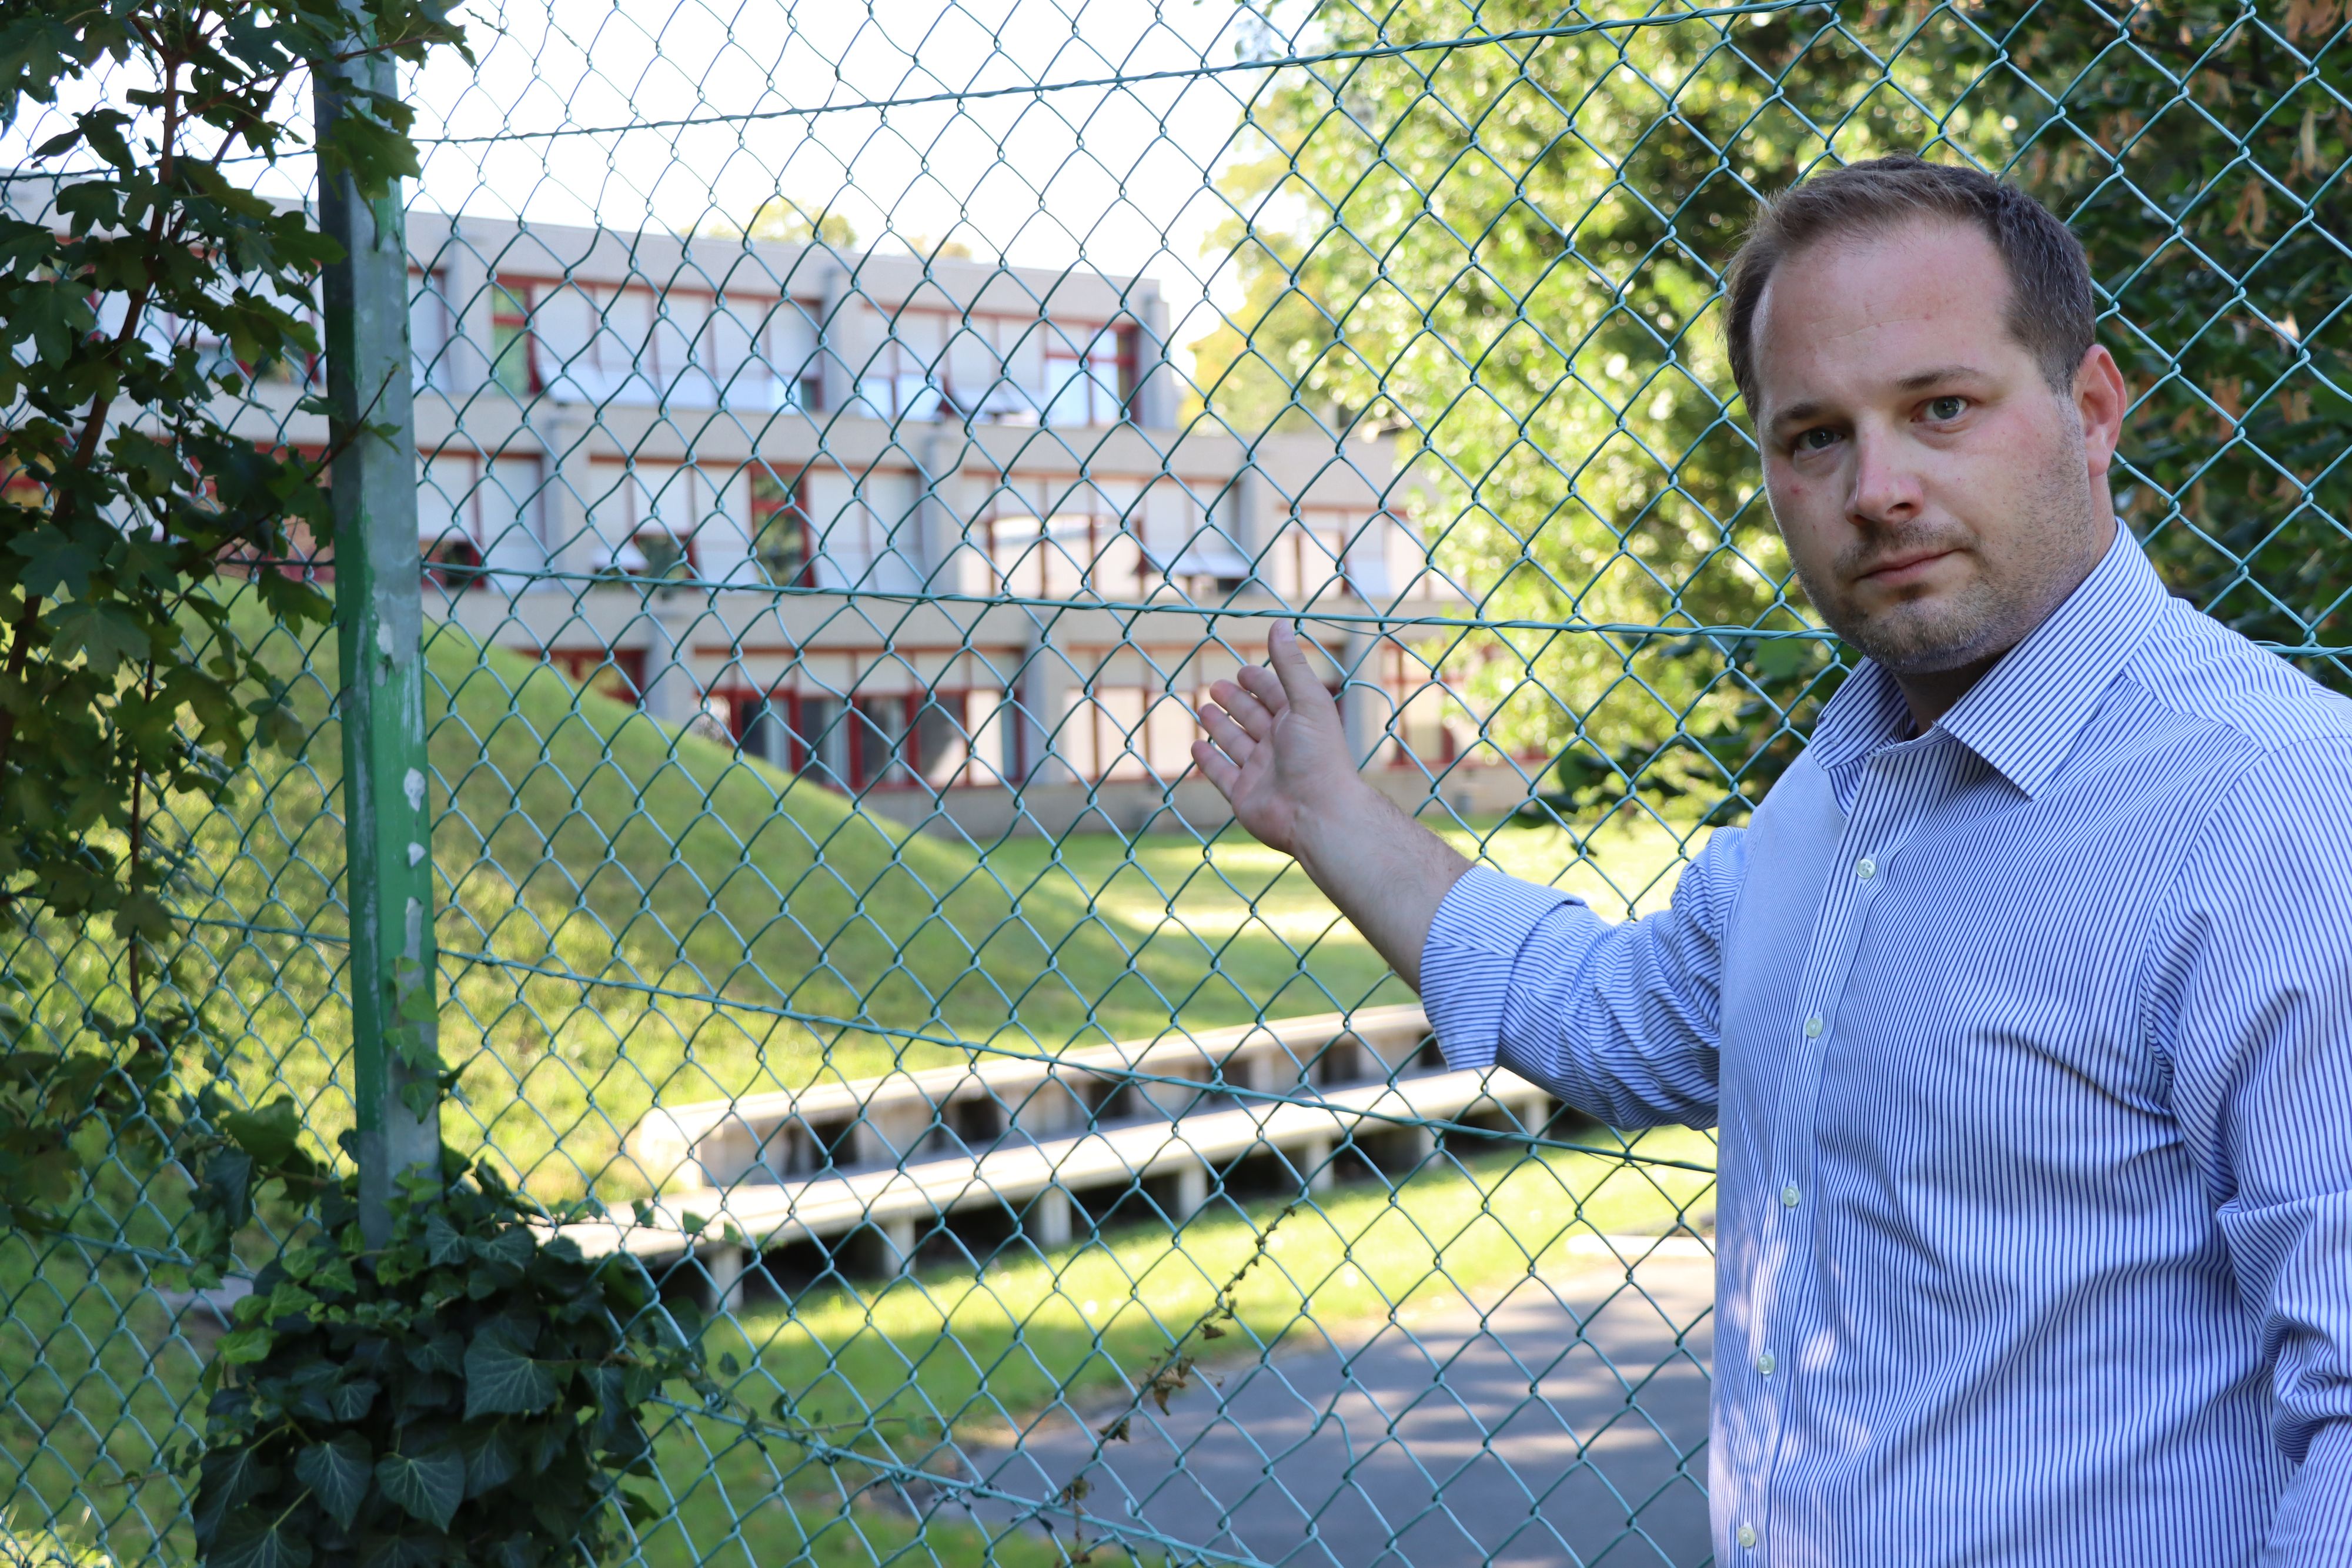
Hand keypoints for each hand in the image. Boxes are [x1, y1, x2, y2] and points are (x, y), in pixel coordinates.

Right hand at [1191, 621, 1362, 859]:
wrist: (1317, 814)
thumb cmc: (1318, 756)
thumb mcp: (1307, 701)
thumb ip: (1291, 665)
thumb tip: (1279, 623)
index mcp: (1298, 722)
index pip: (1275, 695)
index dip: (1259, 681)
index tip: (1242, 670)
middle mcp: (1280, 746)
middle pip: (1253, 717)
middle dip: (1235, 701)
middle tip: (1215, 686)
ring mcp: (1261, 772)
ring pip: (1235, 743)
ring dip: (1219, 726)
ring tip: (1202, 710)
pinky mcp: (1244, 796)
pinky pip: (1222, 774)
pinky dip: (1209, 760)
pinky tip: (1197, 747)